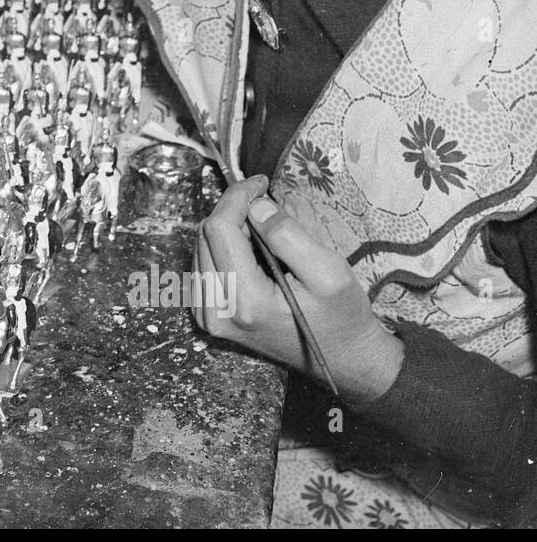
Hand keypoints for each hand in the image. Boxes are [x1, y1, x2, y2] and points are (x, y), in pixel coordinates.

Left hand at [192, 176, 404, 403]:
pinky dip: (224, 247)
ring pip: (201, 246)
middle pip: (206, 235)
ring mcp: (207, 316)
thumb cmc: (340, 315)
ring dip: (229, 228)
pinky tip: (251, 252)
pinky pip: (204, 263)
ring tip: (264, 233)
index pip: (219, 229)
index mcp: (244, 302)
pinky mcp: (207, 315)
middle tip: (268, 208)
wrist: (340, 357)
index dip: (238, 197)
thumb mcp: (329, 272)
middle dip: (235, 211)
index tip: (261, 183)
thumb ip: (289, 236)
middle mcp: (215, 312)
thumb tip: (254, 206)